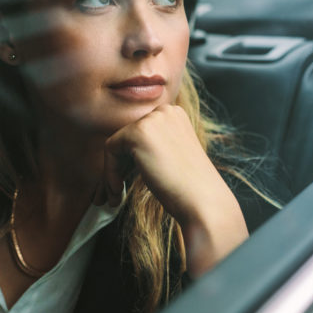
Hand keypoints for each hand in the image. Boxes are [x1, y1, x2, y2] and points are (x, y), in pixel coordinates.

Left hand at [95, 104, 248, 275]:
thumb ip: (152, 149)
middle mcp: (165, 110)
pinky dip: (110, 173)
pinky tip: (118, 192)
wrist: (203, 202)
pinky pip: (110, 150)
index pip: (140, 134)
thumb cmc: (190, 189)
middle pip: (126, 138)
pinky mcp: (137, 132)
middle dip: (117, 168)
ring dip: (112, 174)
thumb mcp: (172, 158)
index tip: (123, 185)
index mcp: (175, 115)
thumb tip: (121, 154)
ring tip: (113, 199)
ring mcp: (152, 119)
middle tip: (113, 194)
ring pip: (116, 145)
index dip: (128, 162)